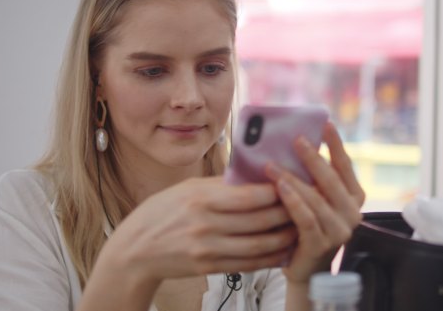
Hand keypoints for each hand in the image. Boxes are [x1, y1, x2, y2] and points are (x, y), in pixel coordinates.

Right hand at [97, 177, 296, 284]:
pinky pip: (248, 264)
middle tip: (308, 206)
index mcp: (201, 198)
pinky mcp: (209, 268)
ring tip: (300, 229)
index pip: (251, 195)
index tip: (295, 184)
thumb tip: (256, 175)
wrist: (135, 250)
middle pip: (260, 221)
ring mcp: (207, 249)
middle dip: (289, 214)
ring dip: (285, 238)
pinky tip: (282, 250)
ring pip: (259, 245)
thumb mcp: (188, 188)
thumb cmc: (162, 212)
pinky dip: (270, 258)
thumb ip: (222, 185)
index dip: (279, 190)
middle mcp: (205, 224)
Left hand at [265, 121, 364, 283]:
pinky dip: (292, 200)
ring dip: (292, 178)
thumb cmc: (307, 227)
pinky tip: (279, 187)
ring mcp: (339, 230)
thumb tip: (294, 144)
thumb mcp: (316, 200)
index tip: (325, 124)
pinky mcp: (321, 244)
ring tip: (272, 165)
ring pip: (315, 197)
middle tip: (296, 139)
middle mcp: (352, 213)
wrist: (306, 269)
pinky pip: (305, 217)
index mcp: (354, 198)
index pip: (345, 166)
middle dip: (312, 157)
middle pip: (331, 179)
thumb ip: (314, 180)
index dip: (336, 145)